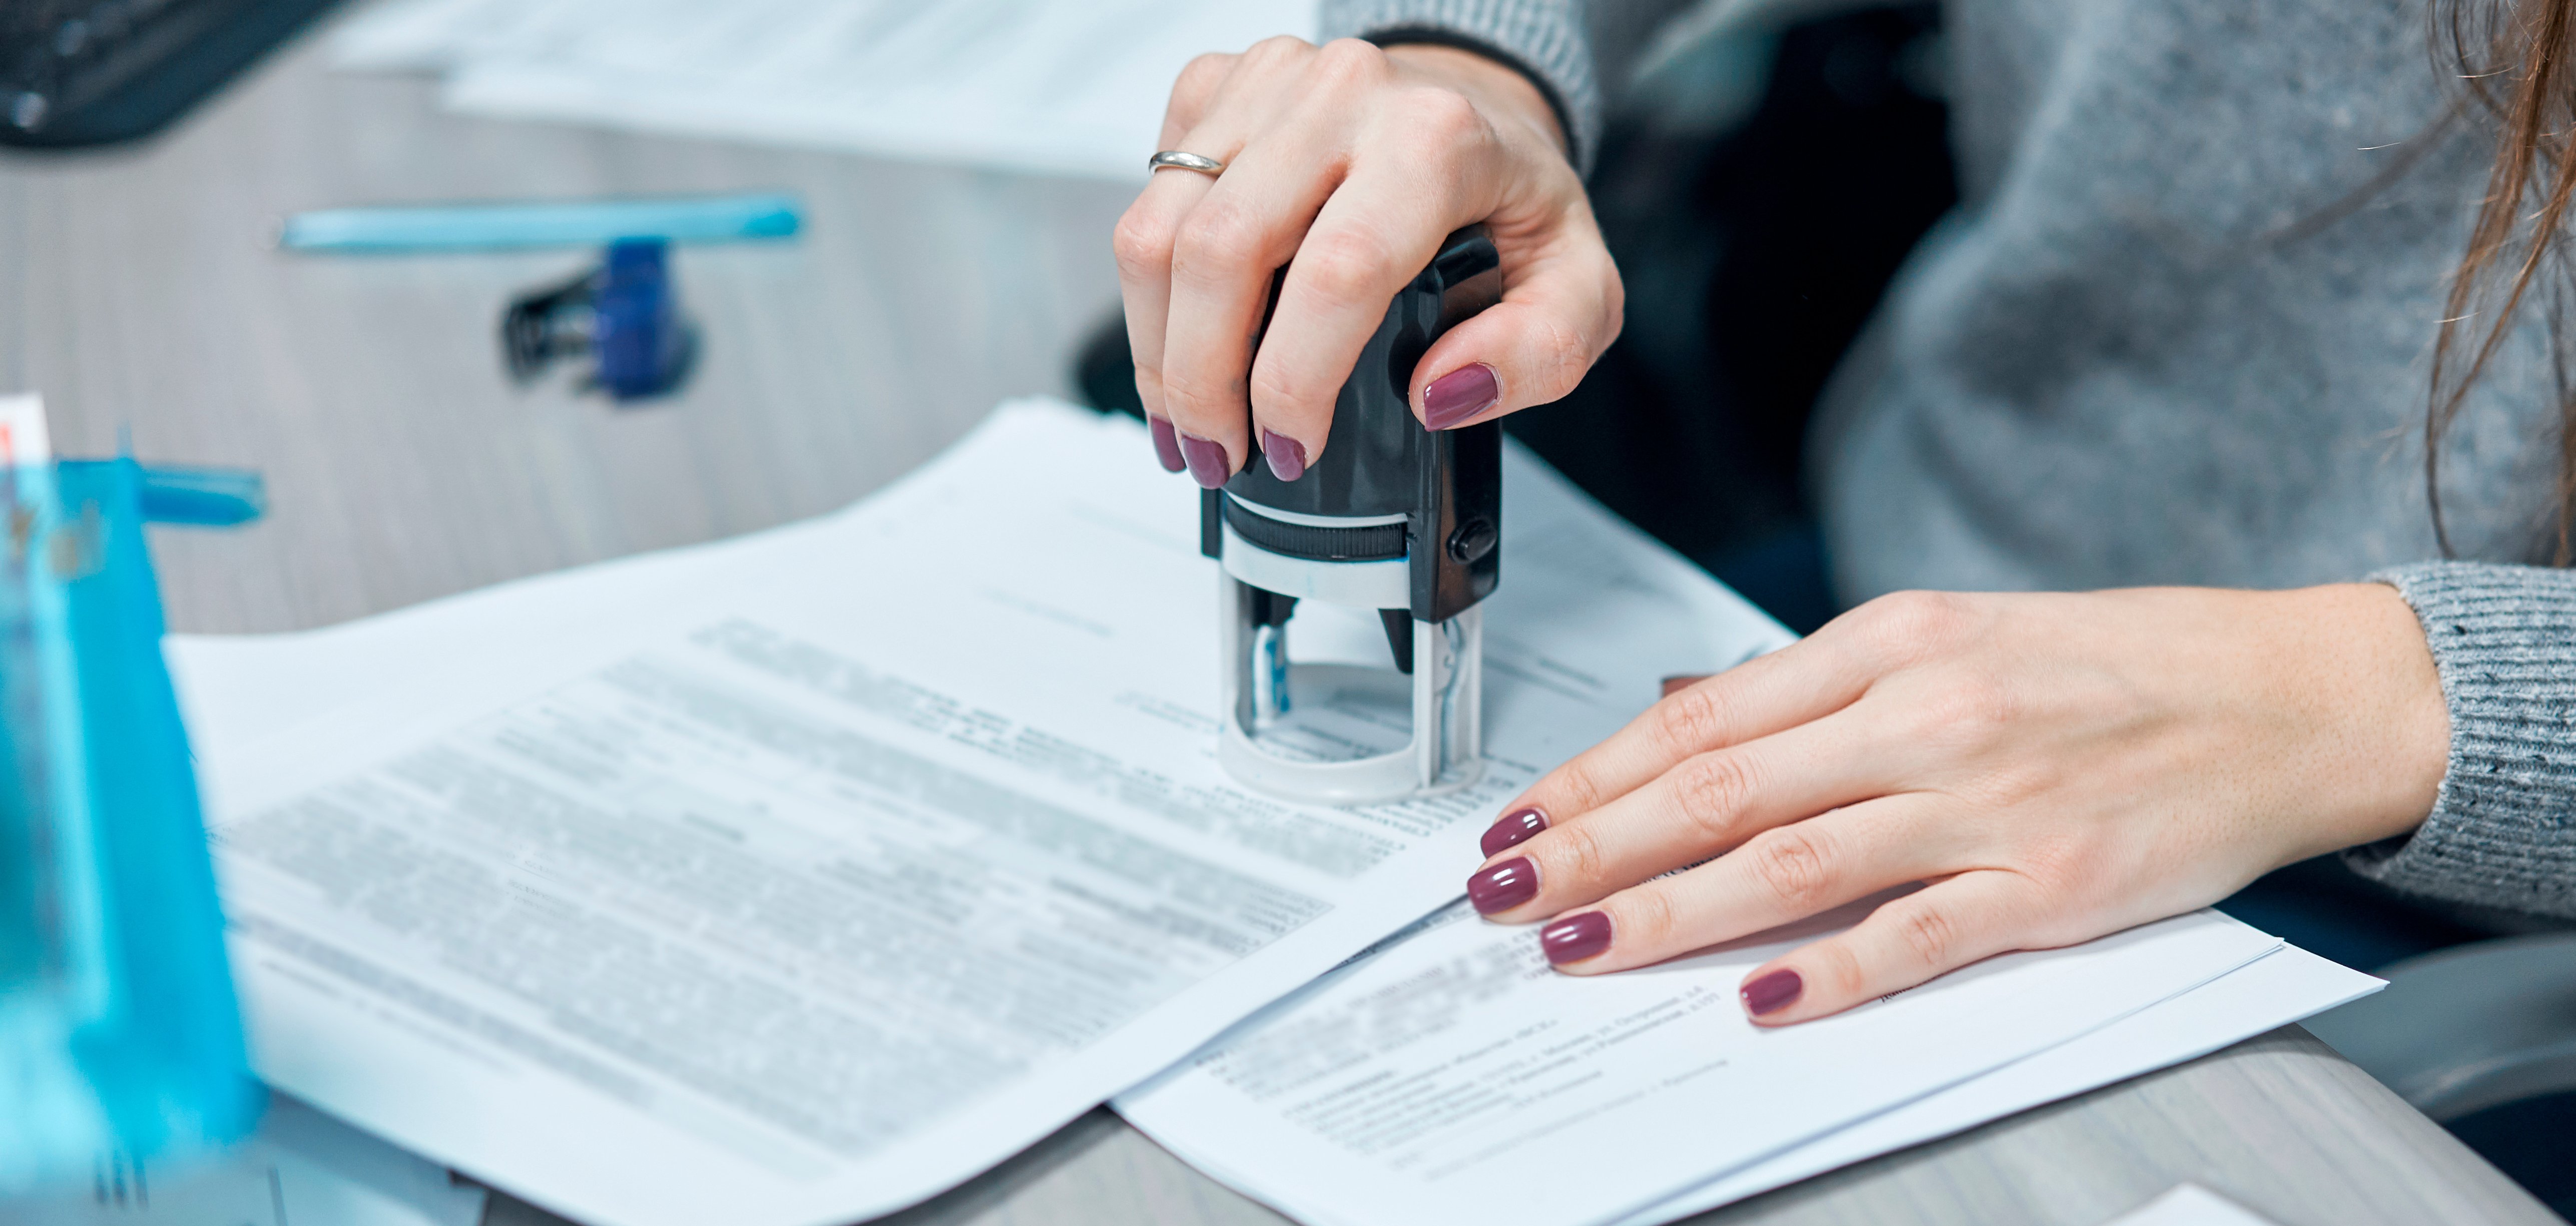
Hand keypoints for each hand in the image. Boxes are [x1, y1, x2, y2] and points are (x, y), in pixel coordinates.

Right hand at [1113, 37, 1620, 485]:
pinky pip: (1148, 197)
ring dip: (1157, 348)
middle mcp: (1343, 95)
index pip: (1337, 273)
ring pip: (1157, 229)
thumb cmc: (1511, 199)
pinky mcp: (1216, 89)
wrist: (1473, 103)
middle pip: (1221, 252)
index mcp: (1434, 141)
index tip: (1293, 447)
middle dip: (1201, 381)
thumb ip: (1540, 352)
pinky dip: (1150, 291)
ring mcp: (1268, 85)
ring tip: (1184, 418)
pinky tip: (1183, 338)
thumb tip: (1439, 394)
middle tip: (1218, 454)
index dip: (1295, 381)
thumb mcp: (1578, 288)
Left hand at [1466, 585, 2450, 1023]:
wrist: (2285, 694)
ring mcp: (1985, 801)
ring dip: (1668, 909)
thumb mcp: (1950, 636)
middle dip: (1592, 846)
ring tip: (1577, 944)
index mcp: (1889, 643)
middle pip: (1719, 788)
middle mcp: (1924, 713)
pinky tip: (1752, 997)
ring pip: (1789, 860)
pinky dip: (1827, 969)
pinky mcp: (2049, 885)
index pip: (1701, 719)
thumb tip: (1684, 711)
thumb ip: (1814, 686)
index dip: (1593, 775)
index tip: (1516, 822)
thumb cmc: (2112, 664)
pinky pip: (1914, 934)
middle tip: (1503, 893)